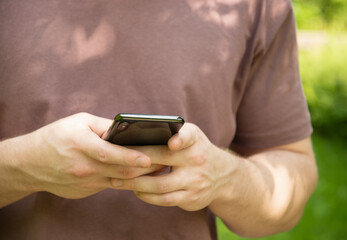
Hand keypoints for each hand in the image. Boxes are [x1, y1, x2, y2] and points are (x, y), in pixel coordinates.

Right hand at [15, 113, 161, 198]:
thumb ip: (104, 125)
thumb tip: (128, 128)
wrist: (30, 163)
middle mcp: (84, 167)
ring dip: (139, 176)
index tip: (150, 158)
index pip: (110, 154)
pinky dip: (125, 180)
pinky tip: (136, 174)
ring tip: (156, 167)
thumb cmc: (56, 137)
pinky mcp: (86, 191)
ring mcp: (85, 182)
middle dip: (145, 168)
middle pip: (121, 172)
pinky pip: (111, 185)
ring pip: (119, 181)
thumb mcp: (79, 122)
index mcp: (81, 145)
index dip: (131, 157)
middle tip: (164, 161)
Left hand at [110, 123, 232, 210]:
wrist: (222, 175)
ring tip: (117, 181)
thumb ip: (170, 133)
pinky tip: (136, 191)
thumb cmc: (196, 151)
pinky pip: (164, 200)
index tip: (171, 143)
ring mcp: (195, 181)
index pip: (188, 136)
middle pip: (161, 161)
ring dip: (135, 184)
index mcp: (194, 141)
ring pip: (160, 185)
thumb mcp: (192, 137)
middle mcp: (197, 160)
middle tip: (113, 164)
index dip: (180, 139)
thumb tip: (134, 137)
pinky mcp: (191, 198)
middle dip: (134, 164)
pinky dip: (147, 196)